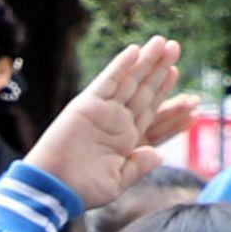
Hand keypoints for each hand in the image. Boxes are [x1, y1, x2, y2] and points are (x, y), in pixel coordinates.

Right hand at [28, 35, 190, 202]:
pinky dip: (120, 66)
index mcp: (126, 139)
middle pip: (143, 89)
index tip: (176, 72)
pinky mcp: (87, 104)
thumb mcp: (117, 181)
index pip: (151, 108)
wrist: (54, 187)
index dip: (164, 90)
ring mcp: (103, 111)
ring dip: (145, 61)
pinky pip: (108, 82)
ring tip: (163, 42)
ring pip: (129, 80)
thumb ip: (138, 166)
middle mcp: (116, 121)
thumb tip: (160, 154)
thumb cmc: (82, 190)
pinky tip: (134, 51)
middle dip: (159, 69)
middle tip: (176, 46)